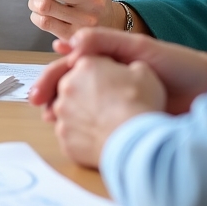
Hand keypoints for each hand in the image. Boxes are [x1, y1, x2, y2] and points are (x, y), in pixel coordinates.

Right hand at [29, 27, 206, 117]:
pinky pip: (98, 125)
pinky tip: (75, 134)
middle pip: (71, 87)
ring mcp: (118, 101)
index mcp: (110, 59)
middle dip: (53, 95)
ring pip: (81, 107)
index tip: (40, 89)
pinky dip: (83, 129)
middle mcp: (110, 80)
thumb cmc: (178, 64)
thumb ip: (107, 41)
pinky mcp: (128, 120)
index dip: (54, 76)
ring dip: (64, 113)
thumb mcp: (140, 48)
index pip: (72, 65)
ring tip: (53, 119)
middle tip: (41, 106)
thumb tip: (71, 42)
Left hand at [50, 55, 165, 167]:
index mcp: (85, 65)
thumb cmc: (140, 104)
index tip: (113, 83)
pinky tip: (100, 138)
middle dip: (87, 93)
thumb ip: (128, 67)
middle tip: (108, 104)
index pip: (87, 64)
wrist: (135, 141)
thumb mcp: (143, 72)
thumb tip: (128, 71)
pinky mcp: (65, 138)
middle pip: (74, 86)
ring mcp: (63, 114)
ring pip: (69, 110)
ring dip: (82, 114)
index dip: (102, 73)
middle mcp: (68, 87)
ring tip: (105, 123)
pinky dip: (82, 136)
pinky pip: (71, 134)